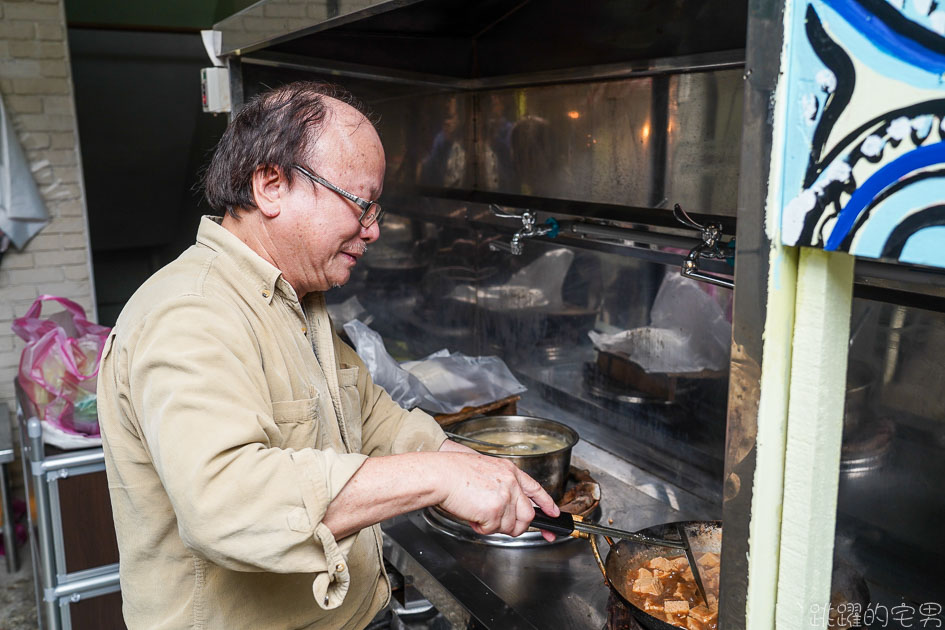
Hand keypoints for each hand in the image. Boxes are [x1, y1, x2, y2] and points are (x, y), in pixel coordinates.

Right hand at [436, 453, 559, 540]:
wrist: (441, 474)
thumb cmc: (454, 471)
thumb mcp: (485, 470)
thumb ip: (501, 485)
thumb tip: (506, 506)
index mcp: (509, 471)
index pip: (535, 489)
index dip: (546, 503)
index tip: (554, 514)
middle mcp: (511, 483)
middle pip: (527, 515)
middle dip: (517, 526)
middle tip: (502, 526)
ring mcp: (504, 497)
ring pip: (510, 526)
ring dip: (494, 526)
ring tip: (478, 513)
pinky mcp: (494, 511)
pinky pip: (493, 530)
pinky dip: (481, 528)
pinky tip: (472, 515)